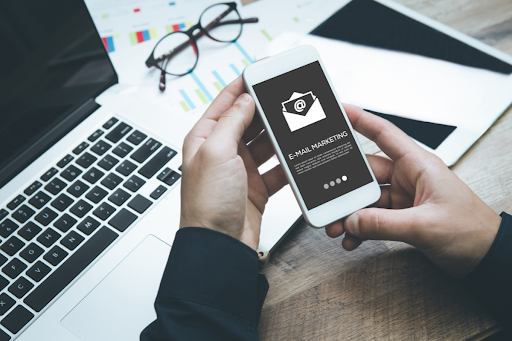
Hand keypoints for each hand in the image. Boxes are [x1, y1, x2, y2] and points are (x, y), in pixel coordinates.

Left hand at [180, 77, 287, 249]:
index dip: (244, 84)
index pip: (226, 102)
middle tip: (288, 97)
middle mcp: (222, 152)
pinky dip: (287, 162)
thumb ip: (231, 122)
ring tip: (296, 123)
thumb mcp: (216, 152)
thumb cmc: (206, 205)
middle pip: (249, 120)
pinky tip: (297, 156)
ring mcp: (240, 169)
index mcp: (204, 138)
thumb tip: (245, 99)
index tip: (263, 70)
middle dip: (267, 108)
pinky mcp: (257, 187)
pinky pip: (276, 168)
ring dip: (280, 135)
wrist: (218, 246)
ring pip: (265, 143)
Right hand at [325, 104, 501, 277]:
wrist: (487, 258)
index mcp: (419, 166)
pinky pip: (372, 219)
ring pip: (366, 199)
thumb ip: (384, 224)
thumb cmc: (472, 232)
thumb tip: (352, 221)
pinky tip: (352, 238)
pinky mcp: (402, 217)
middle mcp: (409, 178)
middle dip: (344, 188)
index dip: (361, 120)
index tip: (340, 112)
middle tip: (326, 198)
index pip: (385, 134)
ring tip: (336, 226)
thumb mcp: (425, 226)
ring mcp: (404, 198)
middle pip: (366, 174)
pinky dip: (360, 229)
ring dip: (349, 213)